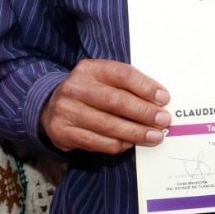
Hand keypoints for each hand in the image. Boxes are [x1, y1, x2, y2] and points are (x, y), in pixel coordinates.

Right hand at [41, 58, 169, 153]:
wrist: (50, 108)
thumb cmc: (89, 93)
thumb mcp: (103, 80)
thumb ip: (127, 86)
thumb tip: (159, 100)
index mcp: (89, 69)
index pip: (121, 74)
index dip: (145, 86)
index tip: (164, 98)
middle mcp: (76, 87)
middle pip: (116, 101)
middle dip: (144, 112)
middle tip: (163, 121)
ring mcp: (67, 111)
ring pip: (108, 125)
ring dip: (135, 132)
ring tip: (154, 136)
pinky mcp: (63, 132)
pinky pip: (97, 142)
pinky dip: (118, 144)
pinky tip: (130, 143)